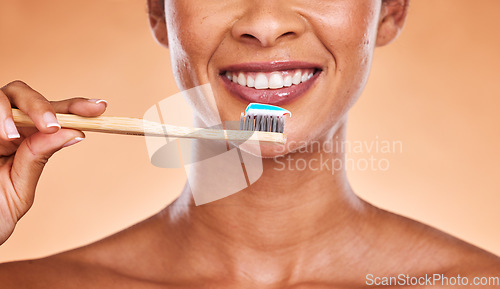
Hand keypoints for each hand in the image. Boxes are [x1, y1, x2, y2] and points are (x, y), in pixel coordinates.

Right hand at [0, 81, 106, 244]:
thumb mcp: (18, 190)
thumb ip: (38, 158)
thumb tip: (74, 132)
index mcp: (24, 140)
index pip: (53, 115)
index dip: (76, 107)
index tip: (100, 108)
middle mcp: (5, 128)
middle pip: (23, 94)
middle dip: (41, 105)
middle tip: (51, 125)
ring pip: (2, 96)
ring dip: (9, 113)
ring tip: (10, 138)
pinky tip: (2, 138)